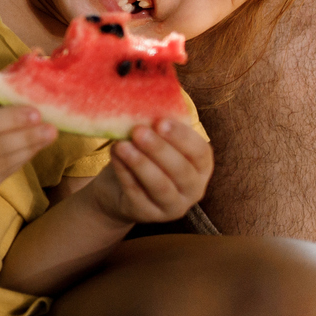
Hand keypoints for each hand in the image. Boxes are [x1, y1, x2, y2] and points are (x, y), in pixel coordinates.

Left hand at [84, 119, 211, 225]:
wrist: (118, 189)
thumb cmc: (142, 156)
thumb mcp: (155, 141)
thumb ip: (158, 127)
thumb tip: (148, 100)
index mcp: (200, 167)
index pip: (200, 152)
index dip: (183, 137)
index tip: (161, 121)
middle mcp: (193, 189)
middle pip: (181, 171)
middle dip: (160, 150)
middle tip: (139, 131)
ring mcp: (172, 207)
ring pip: (161, 186)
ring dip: (141, 164)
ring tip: (122, 145)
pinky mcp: (148, 215)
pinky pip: (137, 194)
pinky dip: (125, 174)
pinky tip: (115, 157)